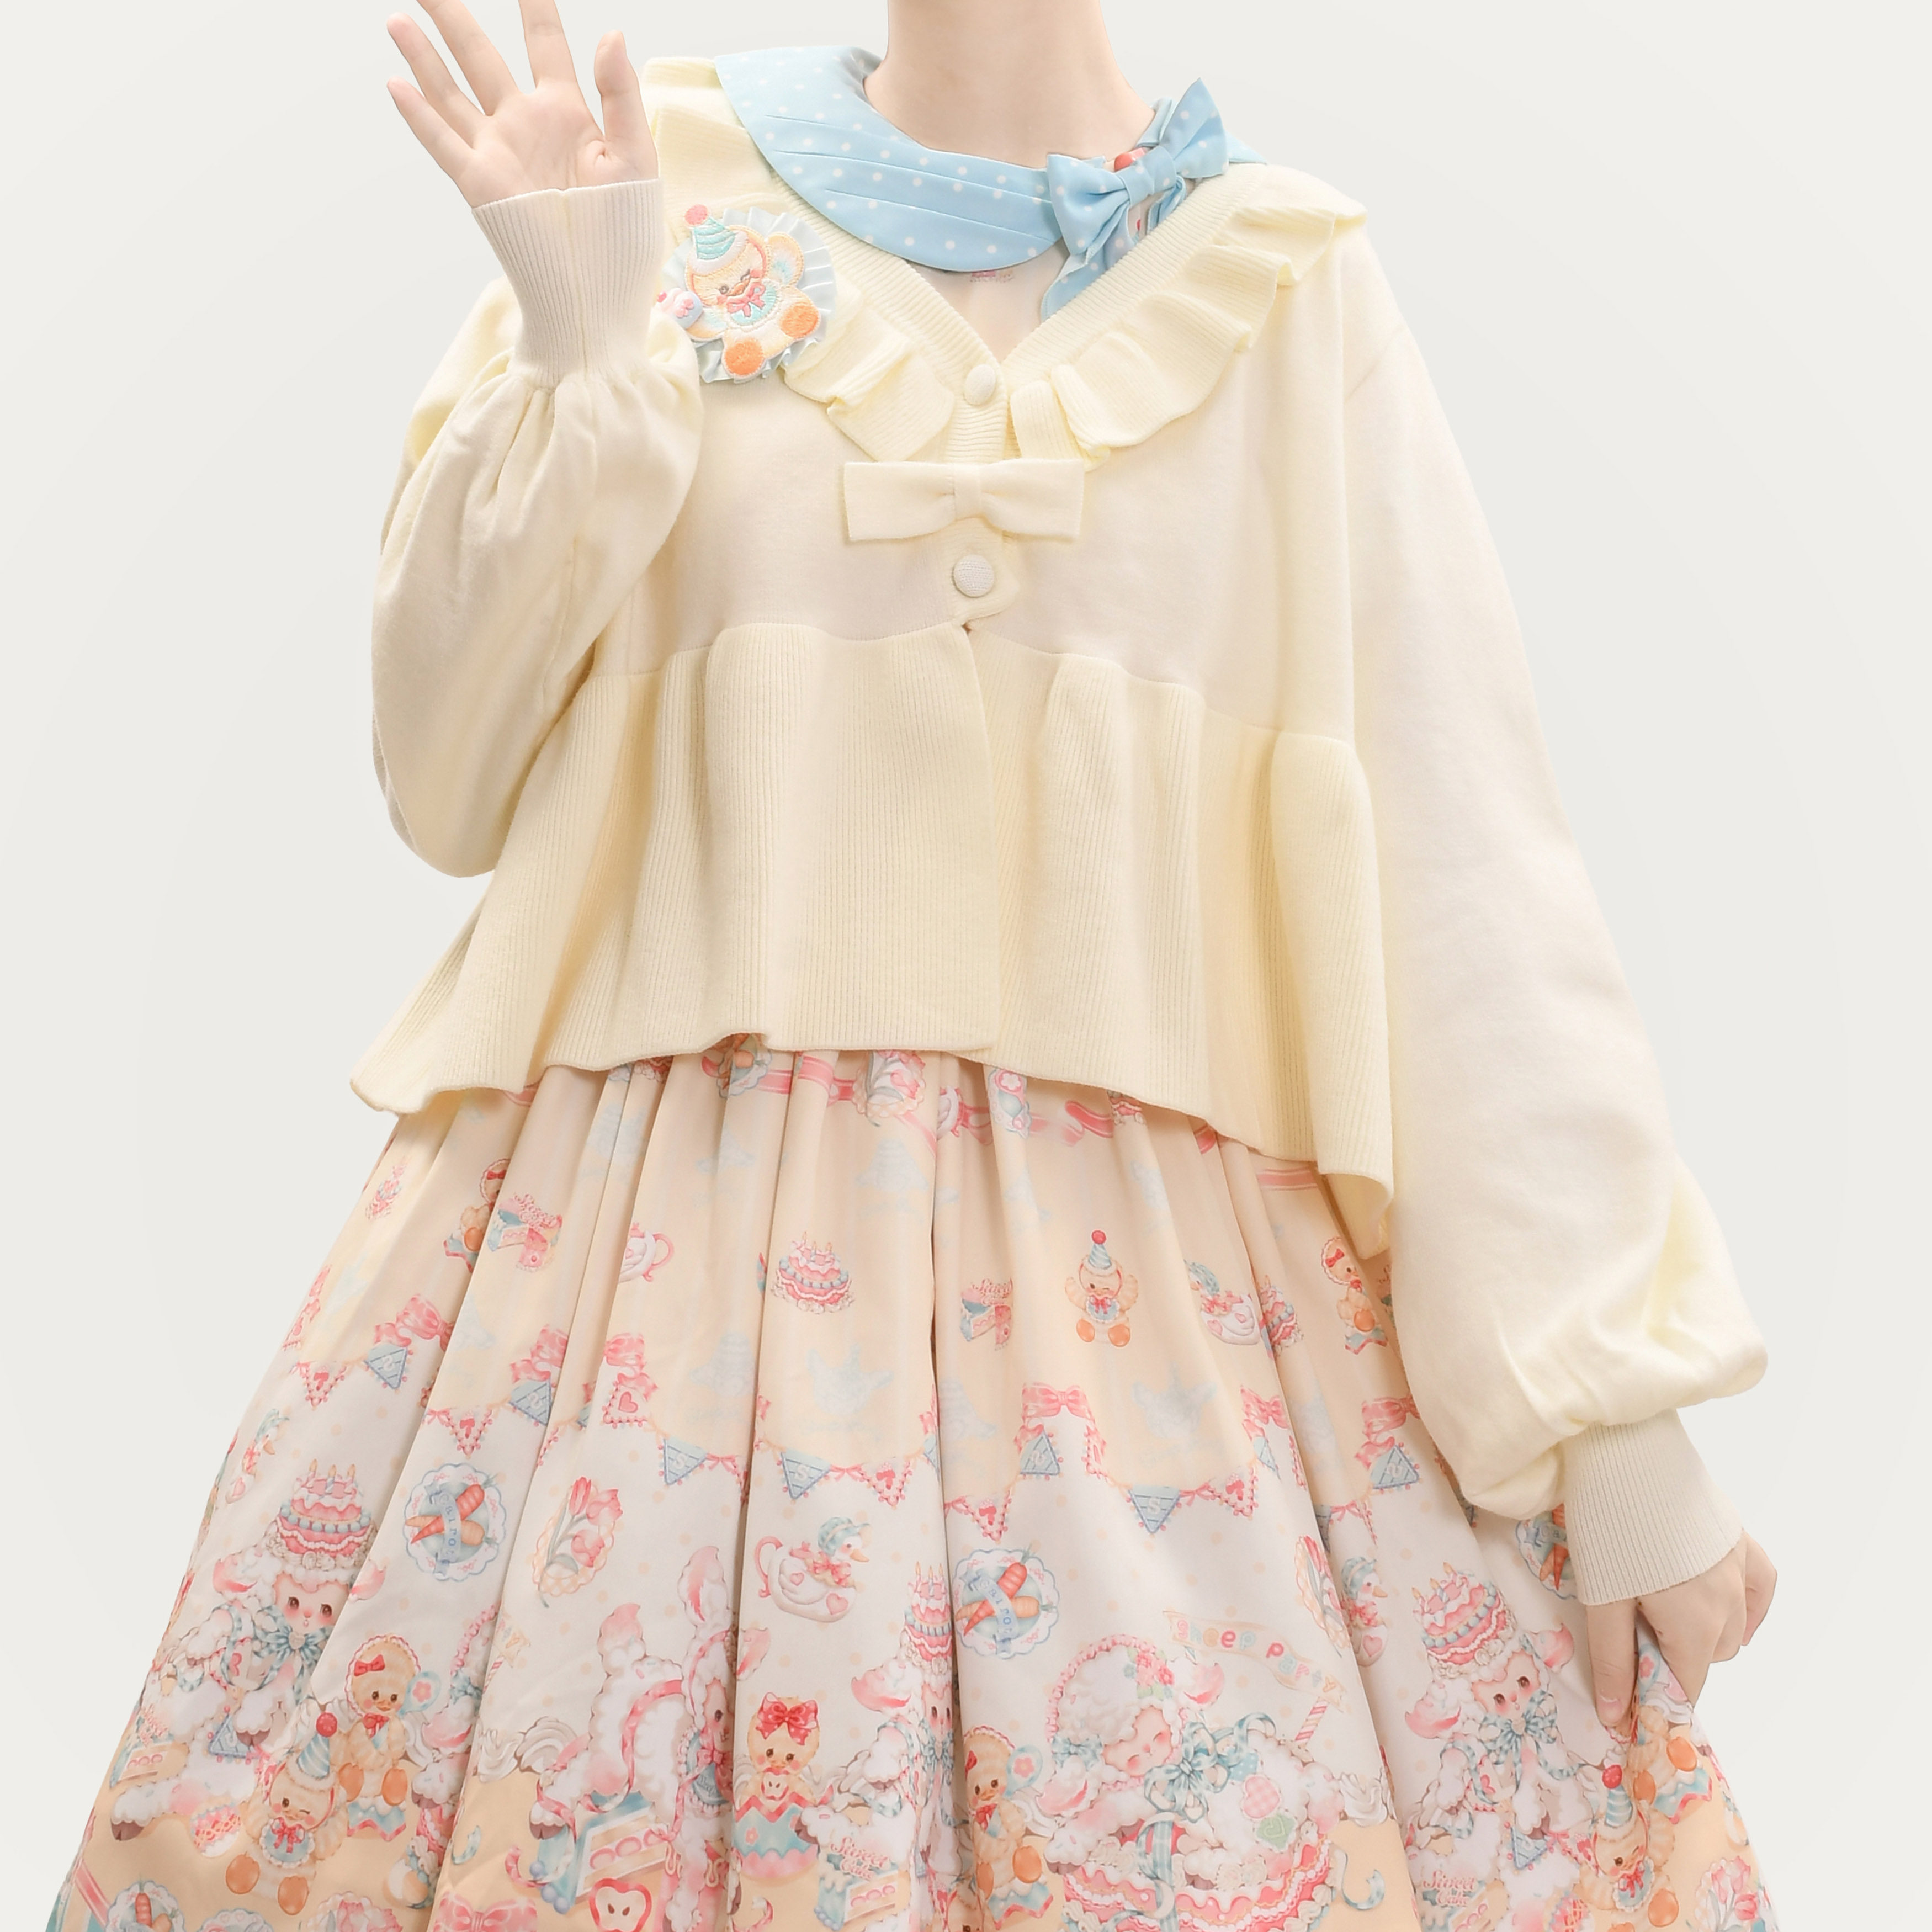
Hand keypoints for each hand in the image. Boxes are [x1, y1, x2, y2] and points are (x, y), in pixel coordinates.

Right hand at [386, 0, 654, 208]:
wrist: (599, 290)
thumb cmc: (625, 231)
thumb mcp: (637, 157)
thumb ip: (621, 95)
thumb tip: (610, 33)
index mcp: (566, 112)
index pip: (544, 41)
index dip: (533, 5)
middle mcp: (525, 124)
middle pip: (480, 54)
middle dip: (453, 15)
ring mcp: (499, 152)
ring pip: (451, 91)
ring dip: (423, 56)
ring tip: (398, 18)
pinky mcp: (481, 184)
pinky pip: (443, 143)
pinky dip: (418, 116)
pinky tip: (395, 85)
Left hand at [1585, 1531, 1775, 1729]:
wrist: (1630, 1457)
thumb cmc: (1609, 1528)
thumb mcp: (1602, 1601)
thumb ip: (1614, 1661)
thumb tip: (1615, 1717)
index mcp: (1698, 1626)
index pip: (1686, 1687)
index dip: (1655, 1696)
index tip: (1627, 1690)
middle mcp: (1730, 1604)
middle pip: (1706, 1656)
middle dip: (1671, 1656)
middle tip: (1629, 1627)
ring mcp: (1740, 1570)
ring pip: (1732, 1626)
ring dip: (1701, 1630)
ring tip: (1656, 1603)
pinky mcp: (1741, 1539)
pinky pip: (1758, 1587)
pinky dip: (1744, 1603)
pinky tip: (1723, 1603)